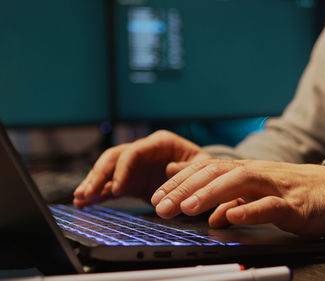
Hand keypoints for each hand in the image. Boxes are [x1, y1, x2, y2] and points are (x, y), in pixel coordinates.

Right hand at [73, 130, 210, 207]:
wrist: (203, 175)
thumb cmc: (204, 167)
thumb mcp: (202, 166)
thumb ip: (187, 169)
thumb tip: (170, 171)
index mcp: (160, 143)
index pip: (134, 151)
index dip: (122, 168)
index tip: (117, 187)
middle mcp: (144, 151)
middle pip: (114, 158)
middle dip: (99, 175)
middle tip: (88, 193)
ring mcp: (135, 166)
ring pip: (107, 170)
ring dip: (93, 183)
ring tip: (80, 198)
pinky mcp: (131, 181)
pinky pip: (110, 185)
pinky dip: (98, 194)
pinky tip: (84, 202)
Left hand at [150, 159, 324, 236]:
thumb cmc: (292, 192)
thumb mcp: (257, 194)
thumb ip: (233, 200)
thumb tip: (210, 215)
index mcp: (246, 170)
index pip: (207, 169)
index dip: (180, 181)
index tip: (157, 194)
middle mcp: (257, 173)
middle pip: (217, 172)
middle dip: (185, 188)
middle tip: (161, 205)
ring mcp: (275, 186)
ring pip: (239, 182)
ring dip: (210, 194)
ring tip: (186, 207)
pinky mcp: (293, 204)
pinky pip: (270, 206)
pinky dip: (249, 209)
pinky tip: (230, 216)